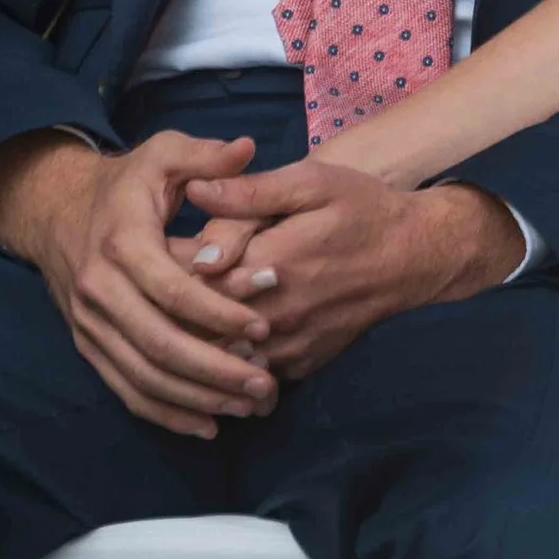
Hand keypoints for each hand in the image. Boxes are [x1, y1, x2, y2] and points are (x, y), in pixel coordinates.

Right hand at [0, 129, 282, 436]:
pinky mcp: (87, 345)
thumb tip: (247, 149)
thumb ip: (206, 156)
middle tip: (264, 384)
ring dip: (197, 398)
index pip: (172, 290)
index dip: (218, 312)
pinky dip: (165, 412)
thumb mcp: (163, 155)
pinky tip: (207, 426)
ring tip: (248, 407)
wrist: (57, 209)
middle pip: (159, 344)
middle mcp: (99, 289)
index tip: (262, 328)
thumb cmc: (126, 183)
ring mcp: (89, 323)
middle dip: (215, 369)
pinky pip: (125, 389)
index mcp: (122, 243)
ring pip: (143, 376)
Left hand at [174, 163, 526, 382]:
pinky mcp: (300, 366)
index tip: (144, 251)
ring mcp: (289, 347)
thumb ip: (251, 192)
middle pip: (199, 322)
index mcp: (272, 261)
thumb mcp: (311, 182)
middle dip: (168, 309)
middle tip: (144, 291)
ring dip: (190, 346)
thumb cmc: (361, 209)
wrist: (414, 258)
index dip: (162, 265)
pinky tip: (207, 352)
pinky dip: (223, 368)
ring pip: (219, 358)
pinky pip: (249, 376)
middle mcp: (276, 314)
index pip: (194, 274)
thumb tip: (194, 189)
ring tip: (163, 326)